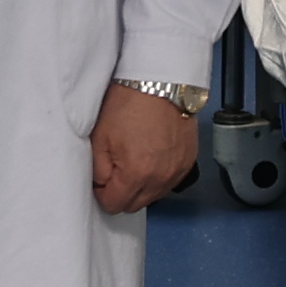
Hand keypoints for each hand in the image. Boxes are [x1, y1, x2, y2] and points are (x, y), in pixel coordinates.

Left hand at [91, 83, 197, 212]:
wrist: (159, 81)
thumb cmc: (129, 103)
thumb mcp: (100, 137)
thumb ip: (97, 170)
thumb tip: (100, 186)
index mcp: (137, 174)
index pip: (114, 205)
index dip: (102, 193)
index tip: (100, 180)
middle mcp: (161, 178)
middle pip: (134, 205)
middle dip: (121, 192)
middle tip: (114, 168)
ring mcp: (177, 170)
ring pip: (153, 196)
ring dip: (140, 186)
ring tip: (133, 160)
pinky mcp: (188, 161)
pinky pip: (169, 182)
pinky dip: (158, 176)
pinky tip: (150, 157)